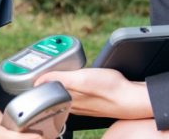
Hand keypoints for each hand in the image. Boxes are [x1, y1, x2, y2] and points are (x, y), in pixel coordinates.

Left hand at [35, 68, 150, 118]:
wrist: (132, 98)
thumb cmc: (110, 89)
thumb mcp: (81, 79)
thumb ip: (60, 79)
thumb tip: (39, 81)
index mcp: (67, 100)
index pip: (45, 92)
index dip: (39, 80)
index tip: (36, 69)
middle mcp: (73, 104)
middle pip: (54, 91)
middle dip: (48, 78)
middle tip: (47, 64)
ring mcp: (83, 103)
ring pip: (65, 91)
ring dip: (61, 79)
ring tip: (60, 67)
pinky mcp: (92, 100)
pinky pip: (77, 91)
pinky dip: (73, 82)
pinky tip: (78, 76)